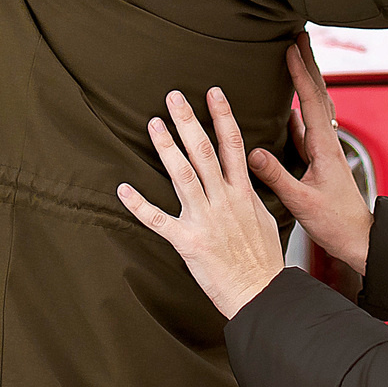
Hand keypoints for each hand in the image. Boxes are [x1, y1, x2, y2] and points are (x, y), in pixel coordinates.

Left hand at [117, 88, 286, 319]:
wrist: (261, 294)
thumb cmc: (263, 260)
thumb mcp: (264, 218)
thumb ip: (249, 192)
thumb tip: (243, 171)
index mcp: (243, 193)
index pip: (233, 145)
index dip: (223, 116)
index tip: (213, 92)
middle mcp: (224, 201)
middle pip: (204, 152)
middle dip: (188, 121)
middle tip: (173, 96)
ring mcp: (205, 220)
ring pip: (183, 176)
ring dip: (167, 148)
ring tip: (153, 124)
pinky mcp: (188, 242)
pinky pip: (159, 220)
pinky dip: (139, 205)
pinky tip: (123, 189)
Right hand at [250, 34, 372, 275]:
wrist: (360, 240)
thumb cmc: (336, 223)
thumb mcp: (302, 202)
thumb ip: (277, 177)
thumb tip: (252, 151)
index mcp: (325, 147)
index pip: (312, 102)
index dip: (301, 74)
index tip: (290, 48)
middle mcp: (329, 143)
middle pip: (318, 94)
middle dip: (309, 64)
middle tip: (299, 35)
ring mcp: (326, 150)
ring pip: (316, 107)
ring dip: (307, 81)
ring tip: (296, 60)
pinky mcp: (321, 161)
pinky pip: (309, 127)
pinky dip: (302, 109)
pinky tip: (291, 109)